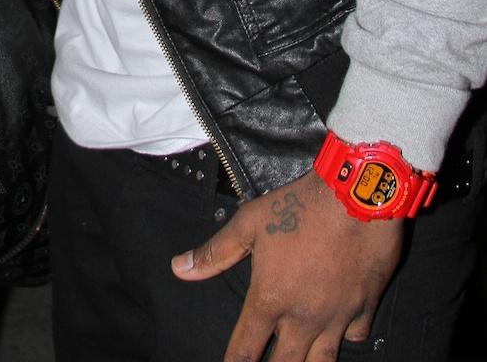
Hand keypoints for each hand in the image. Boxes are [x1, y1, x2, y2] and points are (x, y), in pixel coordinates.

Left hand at [171, 167, 402, 361]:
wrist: (355, 198)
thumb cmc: (299, 208)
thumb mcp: (249, 223)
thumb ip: (215, 252)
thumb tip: (179, 268)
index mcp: (270, 299)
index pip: (245, 349)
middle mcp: (303, 318)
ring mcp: (336, 318)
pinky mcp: (364, 309)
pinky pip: (354, 338)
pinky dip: (345, 339)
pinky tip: (338, 336)